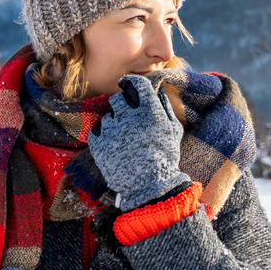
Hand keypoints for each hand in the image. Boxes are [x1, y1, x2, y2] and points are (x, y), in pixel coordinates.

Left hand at [88, 75, 189, 210]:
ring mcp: (112, 131)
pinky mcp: (99, 144)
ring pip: (108, 117)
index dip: (131, 82)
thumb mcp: (173, 131)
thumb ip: (165, 107)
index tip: (127, 85)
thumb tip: (157, 90)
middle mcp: (130, 118)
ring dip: (114, 124)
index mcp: (150, 112)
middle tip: (127, 119)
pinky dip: (103, 137)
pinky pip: (96, 131)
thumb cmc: (165, 157)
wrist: (150, 187)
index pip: (137, 84)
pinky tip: (114, 147)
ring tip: (124, 141)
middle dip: (122, 106)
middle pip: (117, 99)